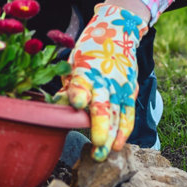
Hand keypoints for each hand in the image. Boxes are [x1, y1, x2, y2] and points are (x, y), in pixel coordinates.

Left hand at [59, 3, 147, 160]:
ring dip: (111, 137)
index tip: (76, 103)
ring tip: (104, 154)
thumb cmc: (89, 50)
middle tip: (97, 145)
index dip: (78, 95)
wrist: (118, 32)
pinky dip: (125, 131)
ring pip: (117, 117)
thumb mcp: (74, 62)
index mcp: (86, 71)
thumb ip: (68, 86)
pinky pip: (128, 115)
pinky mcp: (130, 92)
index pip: (82, 85)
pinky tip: (118, 145)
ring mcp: (120, 88)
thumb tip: (56, 106)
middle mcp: (105, 82)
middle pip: (103, 107)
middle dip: (100, 128)